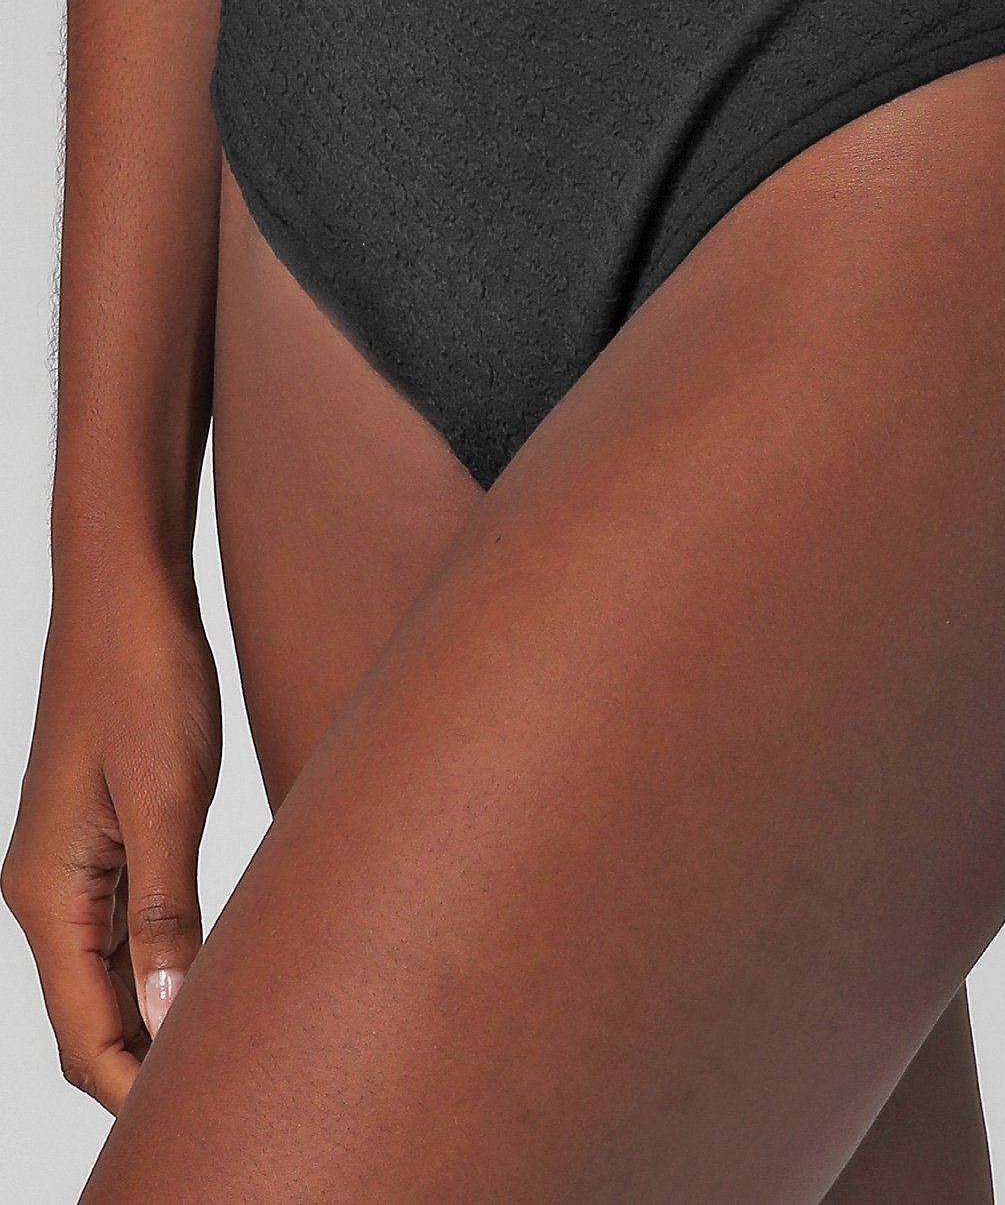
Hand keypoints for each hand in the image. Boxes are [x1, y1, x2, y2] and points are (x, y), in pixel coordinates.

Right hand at [3, 554, 222, 1112]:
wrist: (128, 594)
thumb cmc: (144, 677)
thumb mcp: (167, 793)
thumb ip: (167, 907)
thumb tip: (169, 1015)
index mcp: (49, 894)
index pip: (84, 1036)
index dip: (137, 1090)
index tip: (205, 1122)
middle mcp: (50, 894)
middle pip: (93, 1021)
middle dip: (151, 1070)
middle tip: (239, 1096)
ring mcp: (75, 869)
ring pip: (113, 979)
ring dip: (162, 1019)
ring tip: (243, 1049)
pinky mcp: (107, 840)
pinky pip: (129, 931)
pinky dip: (168, 967)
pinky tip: (219, 976)